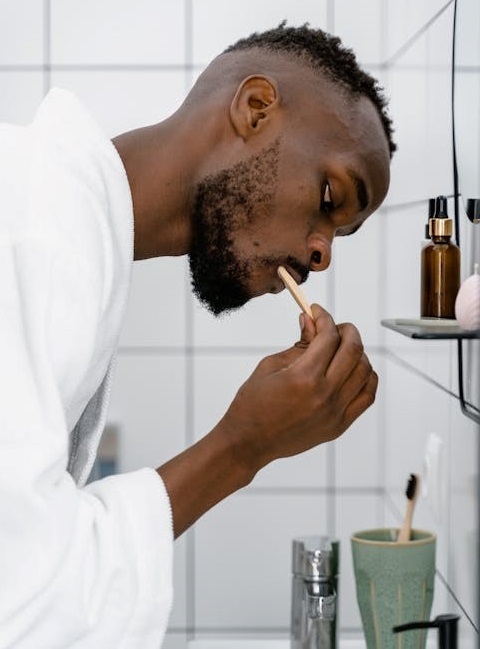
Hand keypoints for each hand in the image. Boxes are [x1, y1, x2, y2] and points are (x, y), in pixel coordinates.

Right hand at [220, 304, 377, 472]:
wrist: (249, 442)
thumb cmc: (253, 404)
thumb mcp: (270, 366)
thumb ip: (298, 344)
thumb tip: (311, 321)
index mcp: (304, 377)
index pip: (328, 337)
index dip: (324, 318)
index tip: (316, 312)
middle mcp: (325, 395)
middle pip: (353, 349)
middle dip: (346, 330)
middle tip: (333, 327)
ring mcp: (335, 412)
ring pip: (365, 370)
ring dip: (356, 352)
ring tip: (341, 350)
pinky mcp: (340, 425)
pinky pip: (367, 395)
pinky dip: (365, 377)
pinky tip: (352, 370)